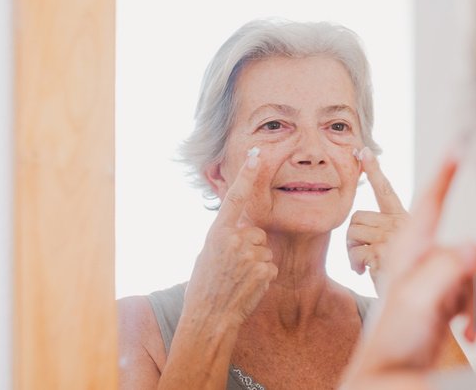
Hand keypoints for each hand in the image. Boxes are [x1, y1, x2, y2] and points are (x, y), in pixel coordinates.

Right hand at [184, 155, 278, 325]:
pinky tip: (248, 287)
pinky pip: (270, 267)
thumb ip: (225, 237)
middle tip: (234, 266)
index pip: (234, 198)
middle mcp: (233, 240)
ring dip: (257, 262)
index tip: (256, 158)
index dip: (246, 177)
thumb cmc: (204, 287)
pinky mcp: (264, 271)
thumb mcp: (207, 255)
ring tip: (239, 278)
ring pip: (264, 250)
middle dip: (250, 245)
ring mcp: (250, 256)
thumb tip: (243, 228)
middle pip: (256, 232)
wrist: (209, 318)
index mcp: (217, 233)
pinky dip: (263, 277)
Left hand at [342, 153, 475, 386]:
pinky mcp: (454, 299)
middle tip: (462, 312)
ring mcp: (442, 279)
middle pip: (472, 247)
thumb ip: (441, 272)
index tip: (461, 144)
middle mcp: (428, 259)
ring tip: (460, 328)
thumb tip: (471, 245)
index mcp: (411, 250)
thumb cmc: (395, 340)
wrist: (393, 375)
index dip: (445, 173)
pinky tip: (466, 334)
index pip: (430, 203)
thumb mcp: (416, 302)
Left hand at [347, 147, 409, 289]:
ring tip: (364, 266)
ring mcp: (394, 238)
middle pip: (357, 216)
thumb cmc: (403, 284)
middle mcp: (401, 225)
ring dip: (351, 251)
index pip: (386, 190)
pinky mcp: (384, 254)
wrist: (411, 308)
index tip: (364, 150)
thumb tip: (356, 225)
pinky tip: (366, 274)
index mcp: (404, 220)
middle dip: (352, 235)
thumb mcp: (394, 254)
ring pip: (352, 231)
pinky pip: (354, 251)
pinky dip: (354, 264)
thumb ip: (381, 235)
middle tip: (361, 255)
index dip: (375, 170)